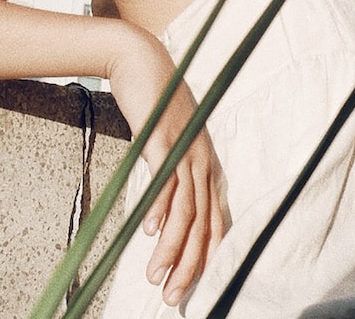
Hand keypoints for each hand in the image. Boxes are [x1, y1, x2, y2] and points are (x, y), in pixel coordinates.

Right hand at [108, 30, 226, 307]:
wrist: (140, 59)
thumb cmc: (152, 102)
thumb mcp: (167, 142)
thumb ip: (171, 173)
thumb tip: (162, 213)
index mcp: (206, 162)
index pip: (215, 220)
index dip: (207, 257)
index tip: (193, 288)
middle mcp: (202, 159)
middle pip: (203, 223)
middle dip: (190, 266)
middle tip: (174, 298)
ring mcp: (183, 148)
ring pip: (185, 210)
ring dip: (171, 248)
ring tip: (156, 277)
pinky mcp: (161, 139)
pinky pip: (165, 180)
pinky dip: (159, 209)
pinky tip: (149, 232)